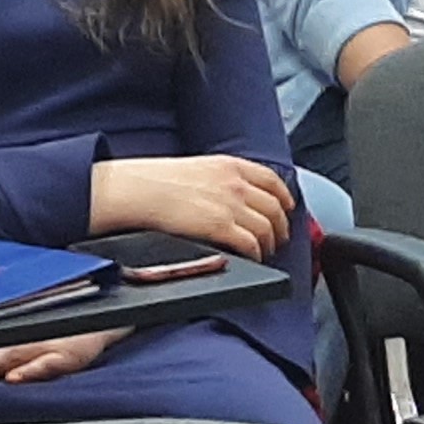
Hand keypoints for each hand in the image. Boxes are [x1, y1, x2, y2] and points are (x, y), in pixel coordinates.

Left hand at [0, 327, 131, 387]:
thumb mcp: (28, 325)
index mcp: (11, 326)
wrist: (108, 311)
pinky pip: (50, 363)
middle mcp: (24, 332)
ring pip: (10, 353)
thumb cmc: (62, 323)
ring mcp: (47, 341)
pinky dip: (32, 371)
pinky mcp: (72, 353)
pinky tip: (14, 380)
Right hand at [90, 155, 294, 260]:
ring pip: (268, 228)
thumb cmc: (156, 180)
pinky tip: (253, 258)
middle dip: (280, 225)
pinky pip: (253, 244)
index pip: (273, 180)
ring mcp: (230, 205)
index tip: (286, 207)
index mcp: (229, 165)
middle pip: (275, 207)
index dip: (284, 196)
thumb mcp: (197, 167)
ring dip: (270, 243)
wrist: (137, 190)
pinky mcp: (221, 227)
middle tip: (277, 237)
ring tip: (264, 251)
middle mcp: (235, 183)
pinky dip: (258, 254)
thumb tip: (234, 194)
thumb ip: (221, 177)